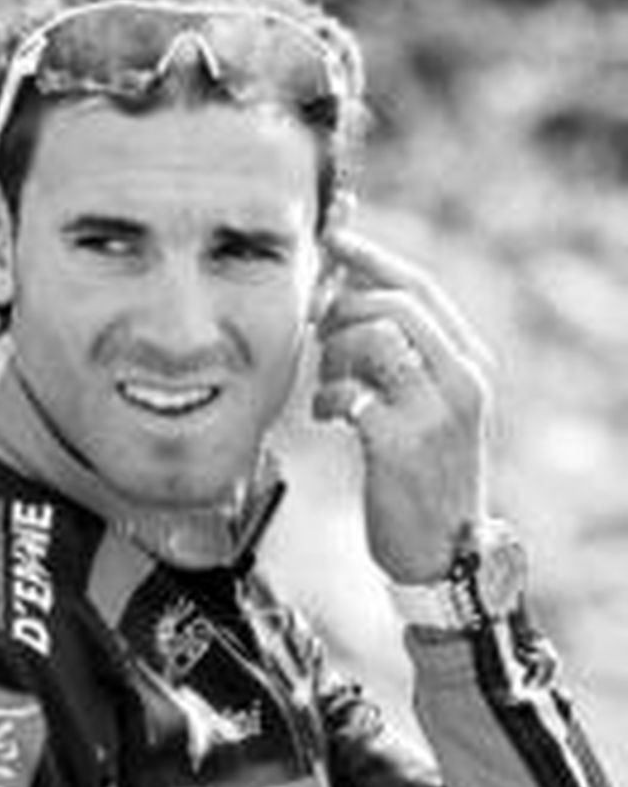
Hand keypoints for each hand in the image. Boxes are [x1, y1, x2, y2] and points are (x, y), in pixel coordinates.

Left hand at [311, 230, 493, 582]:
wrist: (442, 548)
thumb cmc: (418, 470)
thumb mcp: (422, 403)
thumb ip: (396, 353)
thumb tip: (340, 295)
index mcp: (468, 360)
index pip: (419, 287)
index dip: (371, 257)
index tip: (332, 238)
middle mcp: (462, 378)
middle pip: (391, 304)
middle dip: (341, 311)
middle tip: (319, 336)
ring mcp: (436, 411)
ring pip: (372, 339)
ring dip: (332, 358)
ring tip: (329, 388)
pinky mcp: (403, 445)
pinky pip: (350, 393)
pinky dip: (327, 399)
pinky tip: (328, 418)